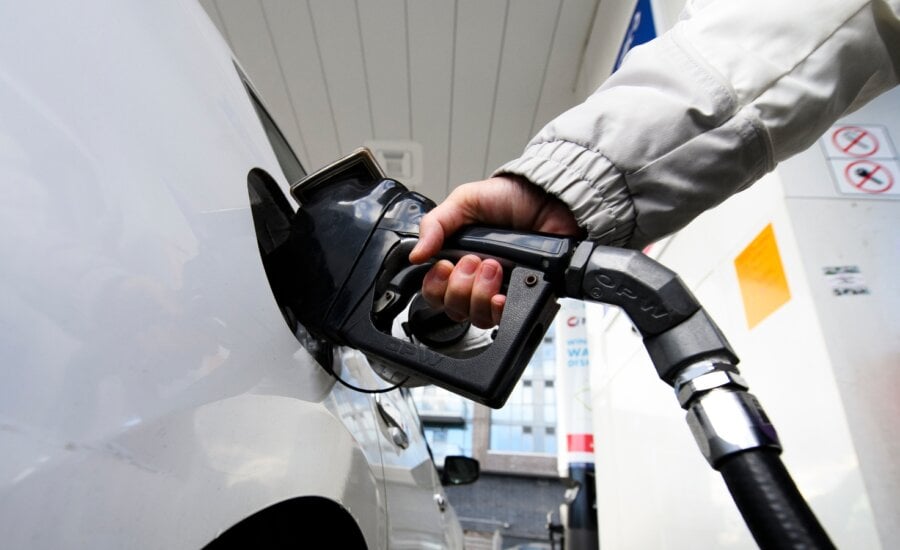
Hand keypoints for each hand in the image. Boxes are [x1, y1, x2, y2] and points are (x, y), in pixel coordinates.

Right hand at [408, 175, 580, 328]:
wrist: (549, 199)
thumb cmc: (511, 197)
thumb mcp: (464, 201)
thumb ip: (435, 224)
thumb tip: (415, 254)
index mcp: (458, 259)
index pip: (435, 291)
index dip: (435, 286)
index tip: (444, 266)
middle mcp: (478, 280)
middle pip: (454, 309)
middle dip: (460, 286)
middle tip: (475, 260)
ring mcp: (501, 290)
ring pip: (477, 317)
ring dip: (480, 294)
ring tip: (495, 267)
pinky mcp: (524, 295)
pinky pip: (505, 319)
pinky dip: (499, 309)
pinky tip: (502, 294)